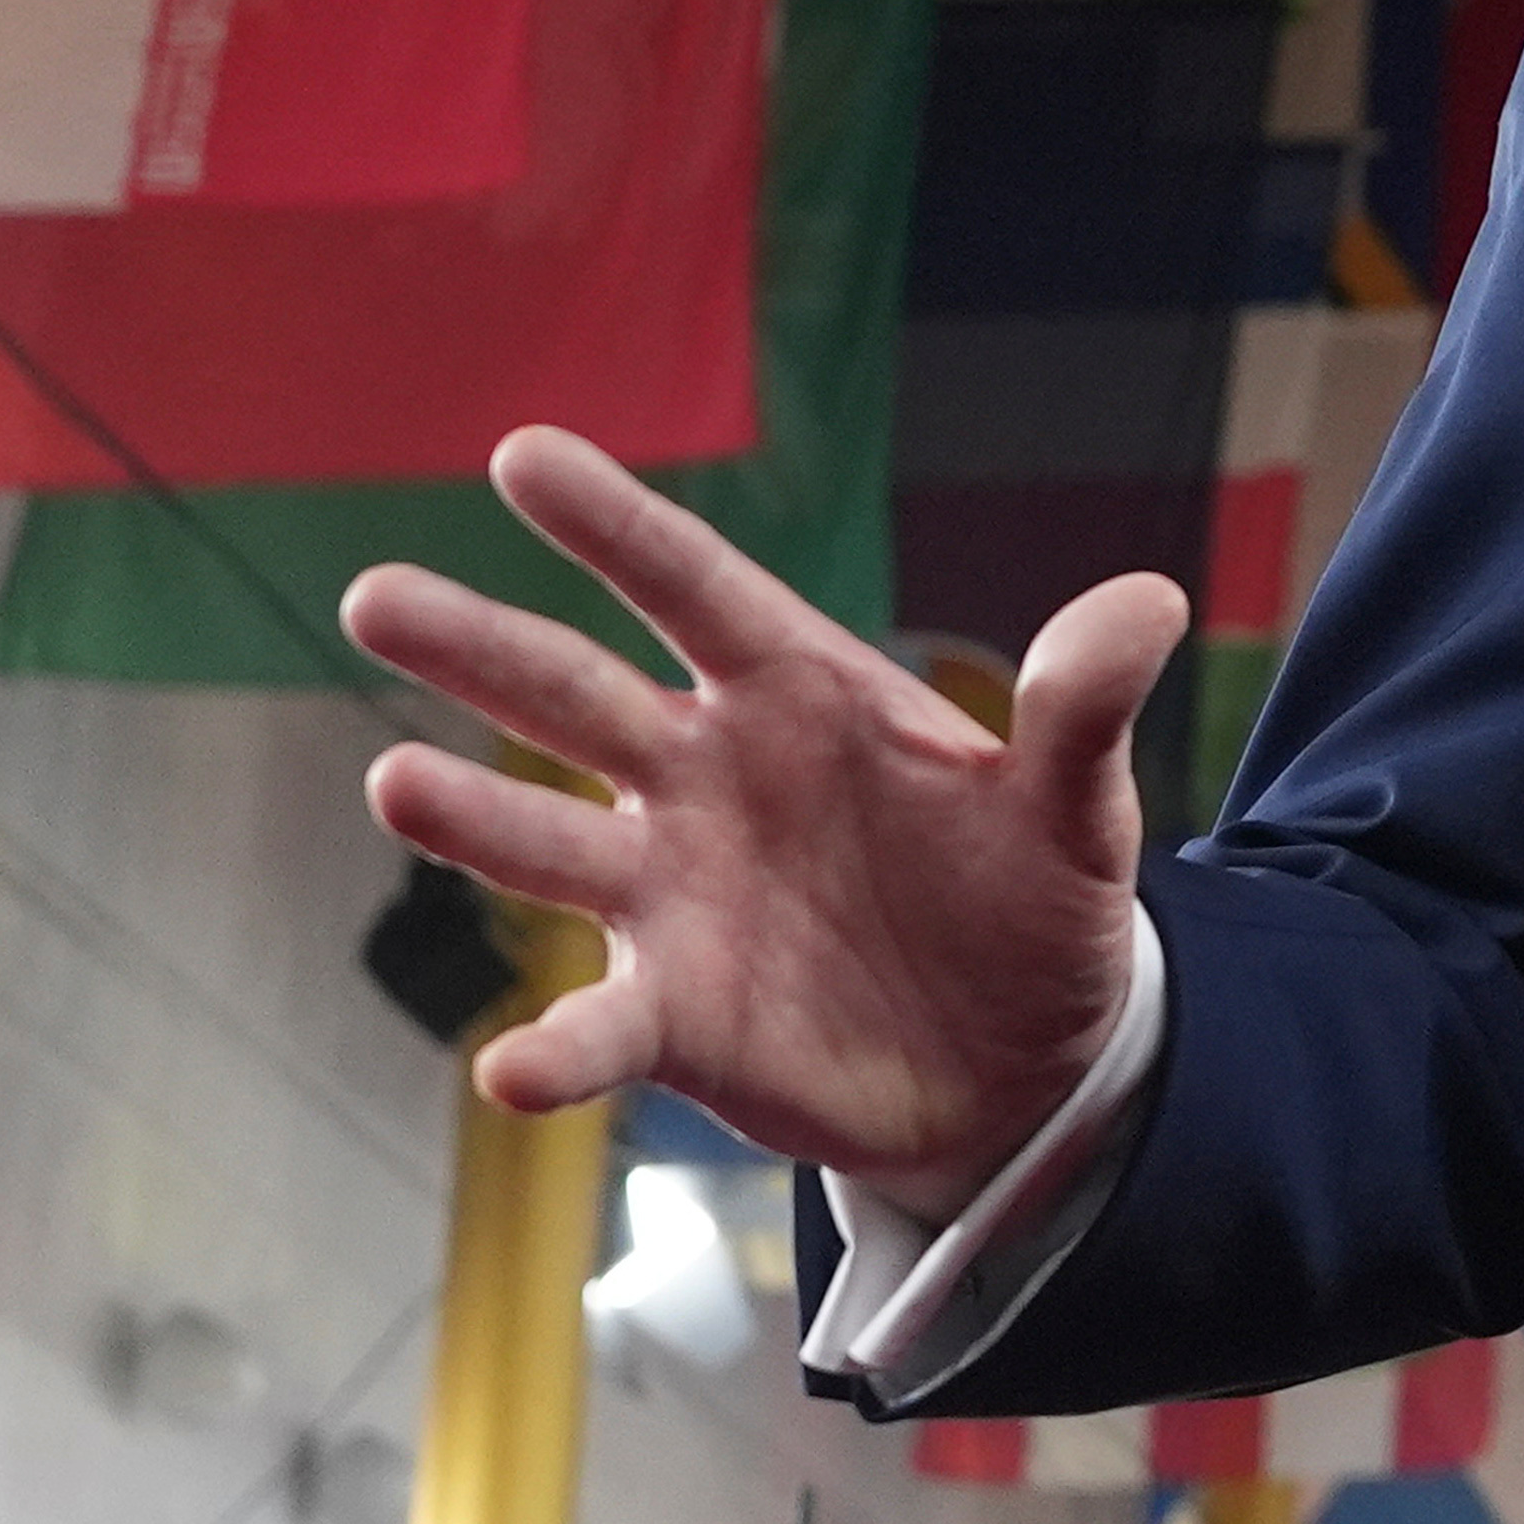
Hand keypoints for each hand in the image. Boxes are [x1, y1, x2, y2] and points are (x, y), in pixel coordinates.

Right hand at [347, 436, 1187, 1187]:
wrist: (1021, 1063)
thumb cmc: (1028, 902)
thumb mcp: (1074, 806)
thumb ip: (1083, 706)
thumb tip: (1149, 600)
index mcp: (796, 694)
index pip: (693, 590)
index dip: (614, 527)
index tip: (525, 455)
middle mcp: (705, 780)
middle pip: (574, 697)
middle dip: (479, 648)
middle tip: (374, 595)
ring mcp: (673, 896)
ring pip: (547, 845)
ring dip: (473, 817)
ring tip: (400, 784)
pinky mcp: (673, 1016)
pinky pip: (598, 1028)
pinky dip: (554, 1051)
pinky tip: (510, 1068)